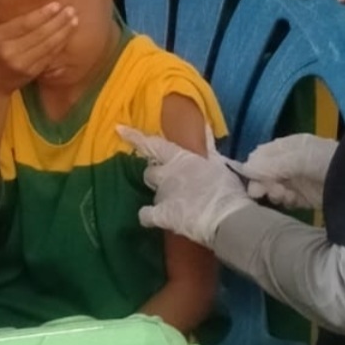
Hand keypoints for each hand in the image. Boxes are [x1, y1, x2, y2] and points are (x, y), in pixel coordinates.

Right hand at [0, 0, 77, 95]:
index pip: (24, 25)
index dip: (41, 16)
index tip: (55, 5)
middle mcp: (11, 53)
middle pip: (40, 35)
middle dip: (57, 22)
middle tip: (71, 10)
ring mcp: (23, 64)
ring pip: (48, 46)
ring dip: (63, 32)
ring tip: (74, 19)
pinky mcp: (33, 72)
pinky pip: (50, 56)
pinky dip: (61, 45)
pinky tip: (69, 34)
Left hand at [118, 125, 250, 247]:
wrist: (226, 216)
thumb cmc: (225, 187)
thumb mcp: (218, 163)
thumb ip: (208, 147)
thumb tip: (205, 127)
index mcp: (180, 157)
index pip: (153, 144)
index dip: (134, 136)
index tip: (118, 129)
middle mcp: (166, 174)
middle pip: (149, 171)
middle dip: (156, 175)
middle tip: (172, 182)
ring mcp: (162, 195)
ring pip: (153, 192)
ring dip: (162, 195)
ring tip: (179, 204)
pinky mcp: (161, 215)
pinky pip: (145, 214)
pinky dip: (149, 215)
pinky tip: (157, 217)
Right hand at [236, 134, 336, 208]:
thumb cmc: (330, 162)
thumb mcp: (301, 157)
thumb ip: (274, 163)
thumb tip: (245, 168)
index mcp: (289, 147)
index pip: (262, 155)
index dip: (254, 168)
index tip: (252, 182)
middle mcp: (291, 162)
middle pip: (266, 173)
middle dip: (264, 182)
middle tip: (268, 192)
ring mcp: (299, 180)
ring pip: (275, 187)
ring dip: (274, 192)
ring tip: (283, 196)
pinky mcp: (307, 198)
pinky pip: (287, 199)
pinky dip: (286, 201)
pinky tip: (291, 201)